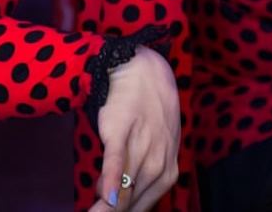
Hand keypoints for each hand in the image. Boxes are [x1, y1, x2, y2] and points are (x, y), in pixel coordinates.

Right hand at [88, 47, 180, 211]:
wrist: (144, 72)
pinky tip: (104, 194)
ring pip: (125, 187)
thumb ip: (138, 177)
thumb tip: (114, 200)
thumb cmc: (147, 116)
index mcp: (167, 172)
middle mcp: (158, 163)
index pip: (141, 207)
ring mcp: (141, 146)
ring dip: (107, 208)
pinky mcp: (122, 129)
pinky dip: (111, 177)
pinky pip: (116, 158)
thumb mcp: (152, 149)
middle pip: (132, 202)